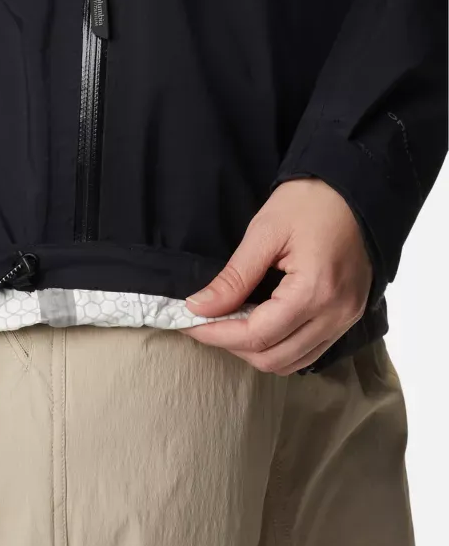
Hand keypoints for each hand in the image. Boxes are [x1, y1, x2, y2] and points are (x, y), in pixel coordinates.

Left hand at [182, 178, 372, 374]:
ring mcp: (347, 318)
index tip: (187, 322)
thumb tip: (199, 307)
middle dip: (232, 346)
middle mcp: (336, 314)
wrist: (358, 183)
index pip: (256, 335)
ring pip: (291, 362)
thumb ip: (233, 278)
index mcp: (316, 291)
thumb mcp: (264, 233)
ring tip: (229, 325)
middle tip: (205, 323)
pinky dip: (279, 346)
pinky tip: (258, 324)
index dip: (216, 334)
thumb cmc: (311, 199)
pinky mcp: (349, 316)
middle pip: (273, 358)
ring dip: (255, 351)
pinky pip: (309, 351)